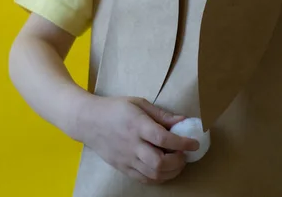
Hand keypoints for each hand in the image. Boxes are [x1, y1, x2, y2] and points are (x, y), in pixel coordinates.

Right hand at [80, 96, 199, 184]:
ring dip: (171, 171)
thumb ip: (161, 114)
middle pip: (159, 162)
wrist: (88, 121)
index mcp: (136, 125)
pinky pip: (144, 179)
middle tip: (184, 154)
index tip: (194, 143)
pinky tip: (164, 169)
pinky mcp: (122, 167)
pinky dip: (158, 177)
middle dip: (178, 161)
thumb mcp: (138, 103)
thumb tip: (183, 120)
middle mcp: (131, 144)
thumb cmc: (114, 108)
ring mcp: (126, 158)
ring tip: (177, 161)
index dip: (182, 142)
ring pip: (153, 174)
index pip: (162, 138)